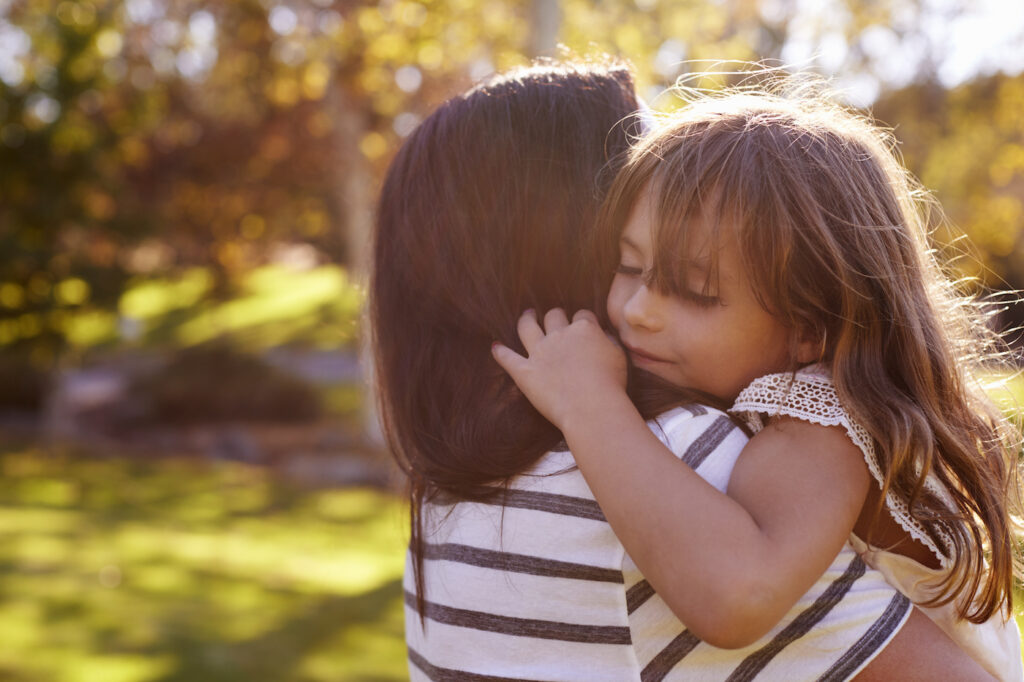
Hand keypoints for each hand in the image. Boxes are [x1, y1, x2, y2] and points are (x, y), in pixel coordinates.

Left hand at [491, 308, 628, 430]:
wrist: (591, 407)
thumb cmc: (611, 384)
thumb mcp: (619, 357)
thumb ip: (609, 342)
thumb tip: (604, 335)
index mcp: (584, 329)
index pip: (582, 315)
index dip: (583, 320)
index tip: (584, 326)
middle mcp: (559, 336)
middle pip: (554, 316)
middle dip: (556, 315)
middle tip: (556, 317)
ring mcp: (539, 353)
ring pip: (527, 327)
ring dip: (526, 319)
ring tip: (527, 315)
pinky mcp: (524, 372)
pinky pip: (507, 358)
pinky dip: (499, 352)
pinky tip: (495, 347)